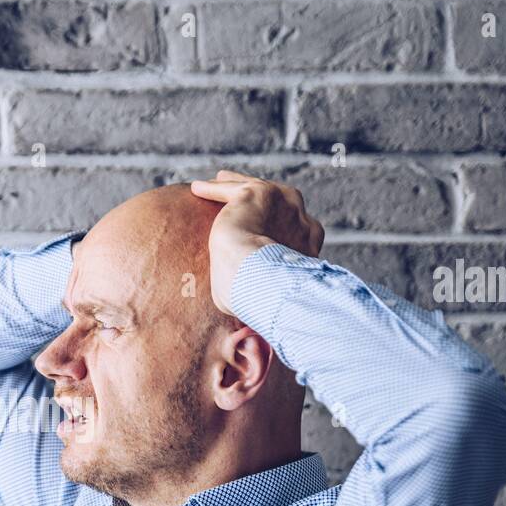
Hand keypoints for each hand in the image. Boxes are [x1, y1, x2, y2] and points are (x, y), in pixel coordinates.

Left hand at [190, 171, 324, 315]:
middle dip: (263, 197)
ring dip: (236, 183)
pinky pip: (232, 189)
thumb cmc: (261, 295)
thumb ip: (260, 291)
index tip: (264, 229)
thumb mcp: (270, 292)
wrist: (258, 276)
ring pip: (256, 189)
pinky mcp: (258, 193)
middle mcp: (300, 219)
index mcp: (308, 243)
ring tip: (219, 179)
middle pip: (278, 204)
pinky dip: (214, 189)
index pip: (295, 230)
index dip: (279, 227)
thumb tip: (240, 325)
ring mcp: (282, 203)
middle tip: (244, 192)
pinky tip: (197, 189)